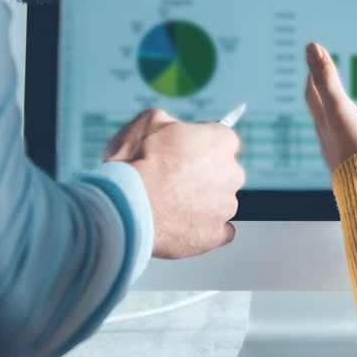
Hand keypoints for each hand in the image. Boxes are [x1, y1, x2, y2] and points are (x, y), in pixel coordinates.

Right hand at [104, 109, 244, 257]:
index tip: (190, 149)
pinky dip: (203, 228)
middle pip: (223, 171)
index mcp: (221, 141)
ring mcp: (225, 207)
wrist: (125, 207)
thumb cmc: (136, 165)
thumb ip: (171, 122)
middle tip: (174, 177)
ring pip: (219, 202)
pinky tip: (184, 223)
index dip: (202, 144)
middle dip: (202, 173)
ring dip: (200, 202)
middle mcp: (231, 173)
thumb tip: (171, 127)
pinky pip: (218, 231)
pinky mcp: (215, 235)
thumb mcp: (148, 120)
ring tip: (169, 202)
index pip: (223, 138)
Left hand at [304, 42, 356, 171]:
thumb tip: (311, 46)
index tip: (316, 61)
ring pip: (355, 126)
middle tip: (342, 78)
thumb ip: (326, 77)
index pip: (313, 96)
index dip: (313, 77)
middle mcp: (333, 138)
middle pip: (333, 110)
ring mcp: (349, 152)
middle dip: (338, 91)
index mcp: (324, 123)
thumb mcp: (339, 107)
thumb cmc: (352, 147)